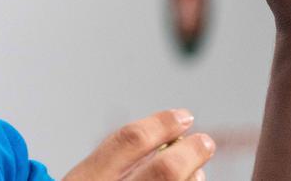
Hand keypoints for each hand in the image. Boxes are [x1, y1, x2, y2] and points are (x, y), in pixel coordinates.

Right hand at [63, 109, 213, 180]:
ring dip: (194, 178)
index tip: (183, 116)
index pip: (130, 141)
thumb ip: (115, 162)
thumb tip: (166, 137)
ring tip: (198, 170)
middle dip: (191, 152)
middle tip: (204, 142)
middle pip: (165, 171)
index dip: (161, 123)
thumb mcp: (86, 180)